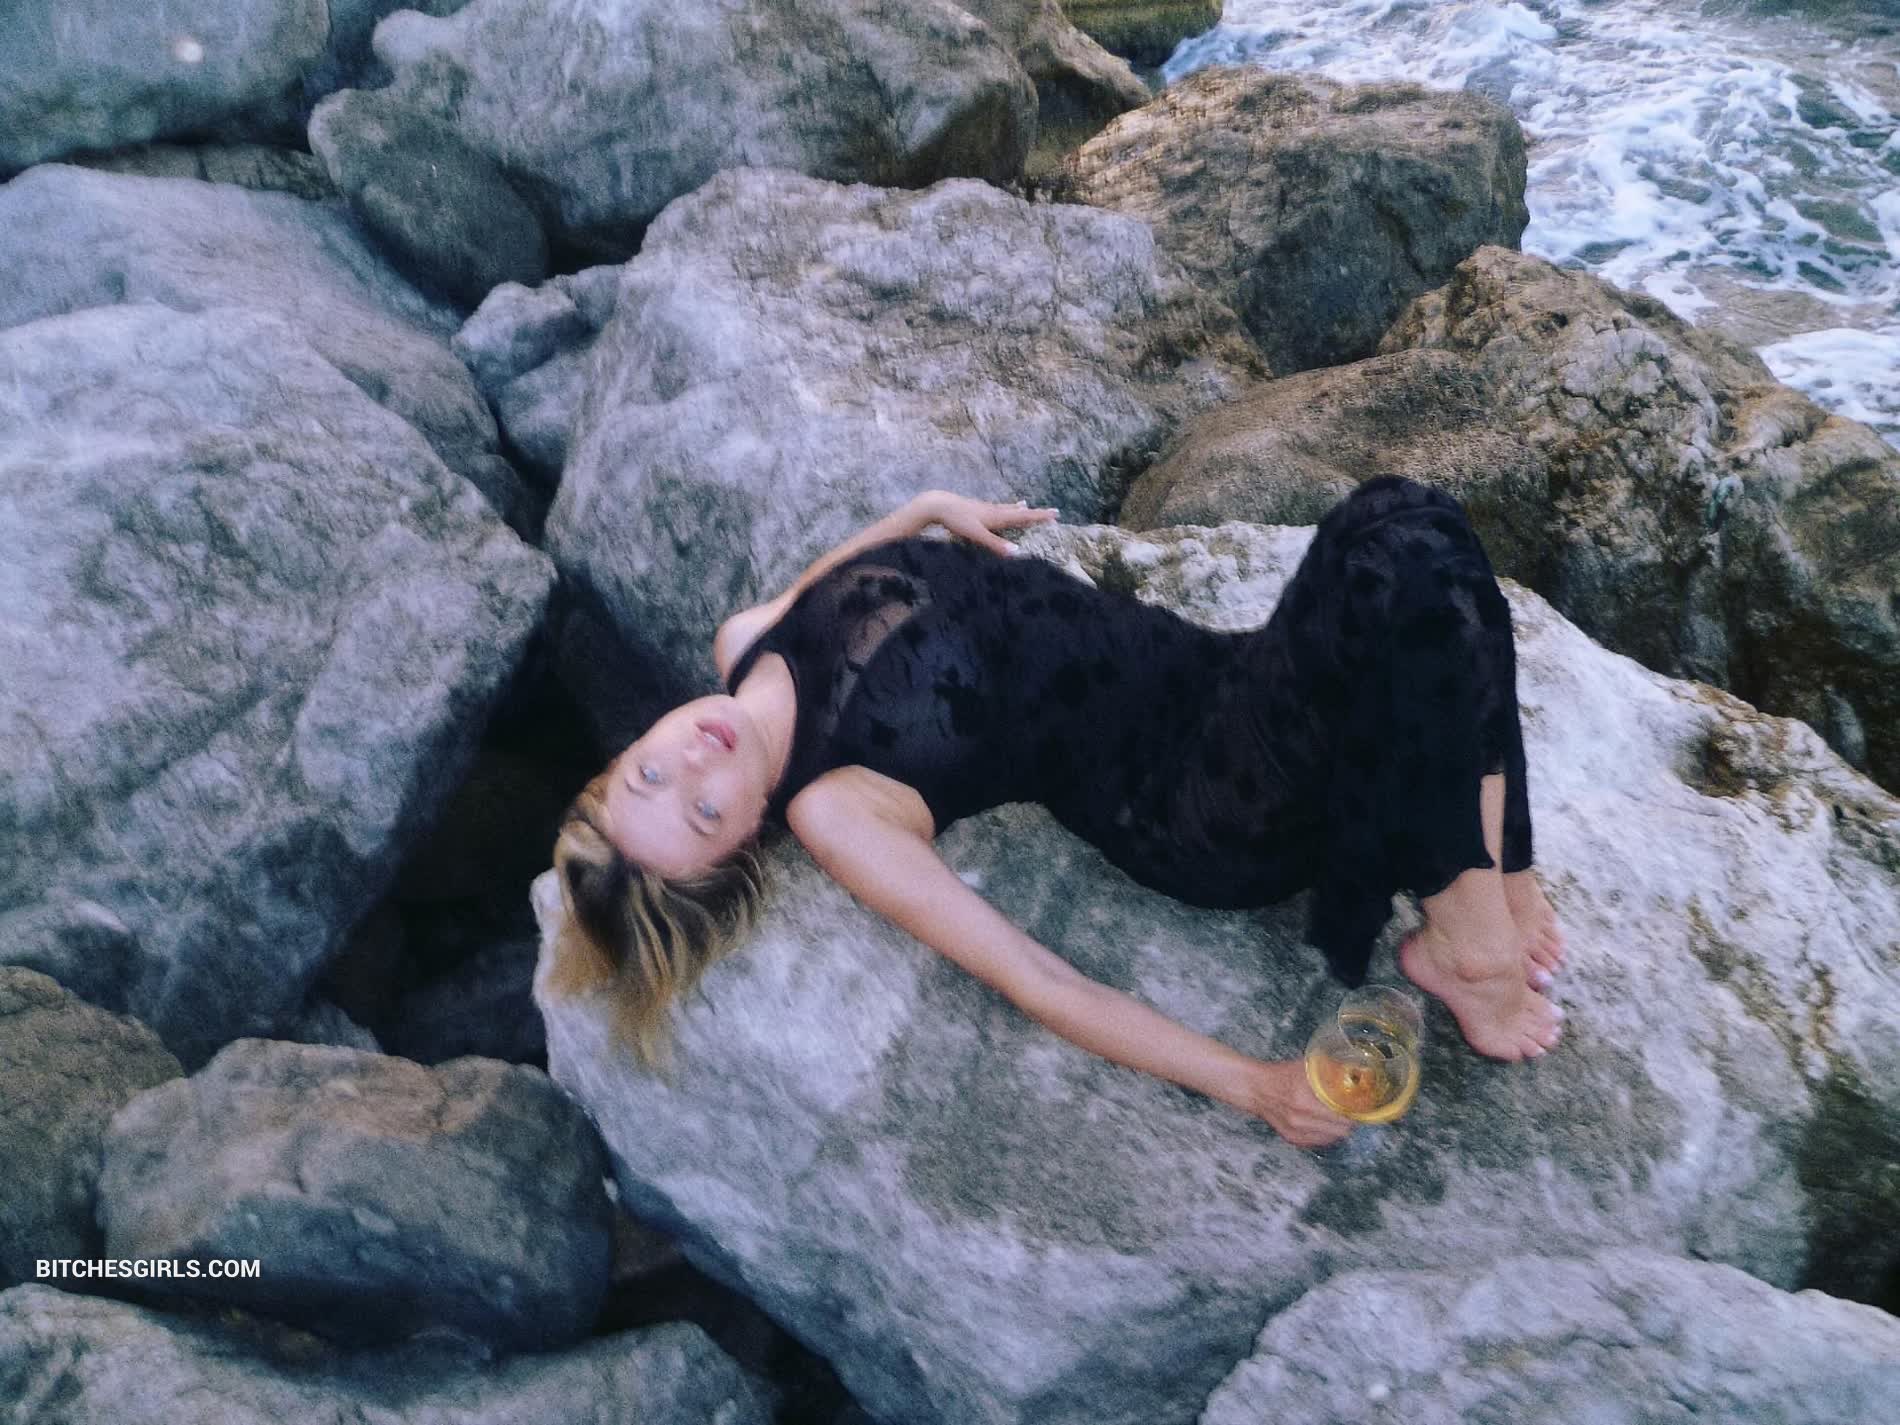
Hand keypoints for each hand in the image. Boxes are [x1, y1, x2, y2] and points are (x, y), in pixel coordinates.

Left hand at [910, 490, 1058, 555]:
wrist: (938, 505)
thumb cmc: (957, 520)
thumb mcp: (977, 535)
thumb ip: (996, 544)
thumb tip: (1017, 552)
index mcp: (998, 516)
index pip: (1024, 517)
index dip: (1040, 516)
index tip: (1056, 513)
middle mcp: (994, 510)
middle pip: (1018, 511)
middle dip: (1034, 512)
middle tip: (1050, 511)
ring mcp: (984, 508)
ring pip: (1006, 508)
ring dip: (1018, 508)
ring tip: (1025, 504)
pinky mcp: (975, 508)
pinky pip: (995, 508)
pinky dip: (1003, 508)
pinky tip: (996, 508)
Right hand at [1243, 1059, 1355, 1148]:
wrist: (1255, 1088)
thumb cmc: (1280, 1076)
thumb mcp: (1306, 1068)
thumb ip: (1329, 1070)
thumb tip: (1355, 1071)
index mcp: (1304, 1100)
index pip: (1343, 1115)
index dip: (1357, 1111)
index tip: (1364, 1106)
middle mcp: (1300, 1119)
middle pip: (1342, 1130)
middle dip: (1351, 1120)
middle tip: (1353, 1111)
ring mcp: (1295, 1131)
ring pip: (1333, 1138)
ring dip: (1340, 1128)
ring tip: (1341, 1117)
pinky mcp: (1292, 1139)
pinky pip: (1320, 1142)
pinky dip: (1327, 1134)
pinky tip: (1327, 1124)